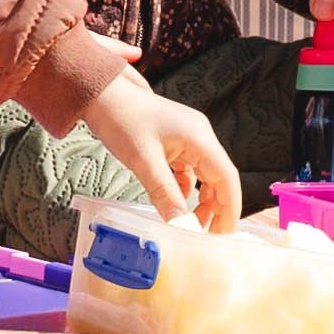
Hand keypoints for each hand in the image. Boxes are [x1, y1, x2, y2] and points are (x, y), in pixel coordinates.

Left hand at [72, 72, 246, 226]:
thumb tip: (181, 227)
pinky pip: (191, 170)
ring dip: (202, 201)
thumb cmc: (122, 120)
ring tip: (192, 225)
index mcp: (199, 138)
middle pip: (220, 178)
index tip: (225, 235)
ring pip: (206, 175)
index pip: (227, 177)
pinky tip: (176, 202)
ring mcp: (189, 139)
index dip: (230, 208)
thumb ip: (165, 194)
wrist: (103, 96)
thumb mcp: (144, 162)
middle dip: (218, 209)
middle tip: (208, 237)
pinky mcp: (177, 142)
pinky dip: (187, 189)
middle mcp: (200, 137)